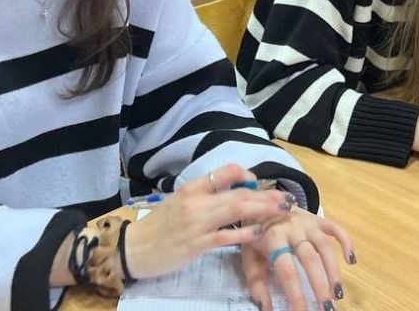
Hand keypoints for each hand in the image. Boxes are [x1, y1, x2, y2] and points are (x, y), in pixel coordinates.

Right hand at [123, 164, 295, 278]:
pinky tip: (259, 232)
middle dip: (265, 195)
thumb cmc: (158, 226)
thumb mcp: (179, 201)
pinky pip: (225, 236)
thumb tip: (231, 189)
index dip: (246, 175)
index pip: (225, 171)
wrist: (133, 247)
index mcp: (192, 188)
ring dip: (262, 210)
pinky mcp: (196, 245)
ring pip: (236, 210)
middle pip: (238, 193)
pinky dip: (244, 233)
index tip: (257, 182)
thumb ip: (203, 194)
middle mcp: (196, 201)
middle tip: (285, 199)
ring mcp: (197, 223)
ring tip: (281, 212)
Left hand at [242, 208, 353, 310]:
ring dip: (333, 272)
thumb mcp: (249, 257)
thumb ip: (257, 283)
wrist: (261, 202)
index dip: (296, 294)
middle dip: (320, 286)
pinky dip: (346, 242)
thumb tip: (266, 310)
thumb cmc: (255, 235)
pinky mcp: (318, 219)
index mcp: (272, 239)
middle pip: (310, 259)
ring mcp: (307, 223)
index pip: (287, 272)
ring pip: (325, 246)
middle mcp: (292, 229)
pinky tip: (352, 261)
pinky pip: (336, 228)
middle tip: (326, 308)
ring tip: (337, 295)